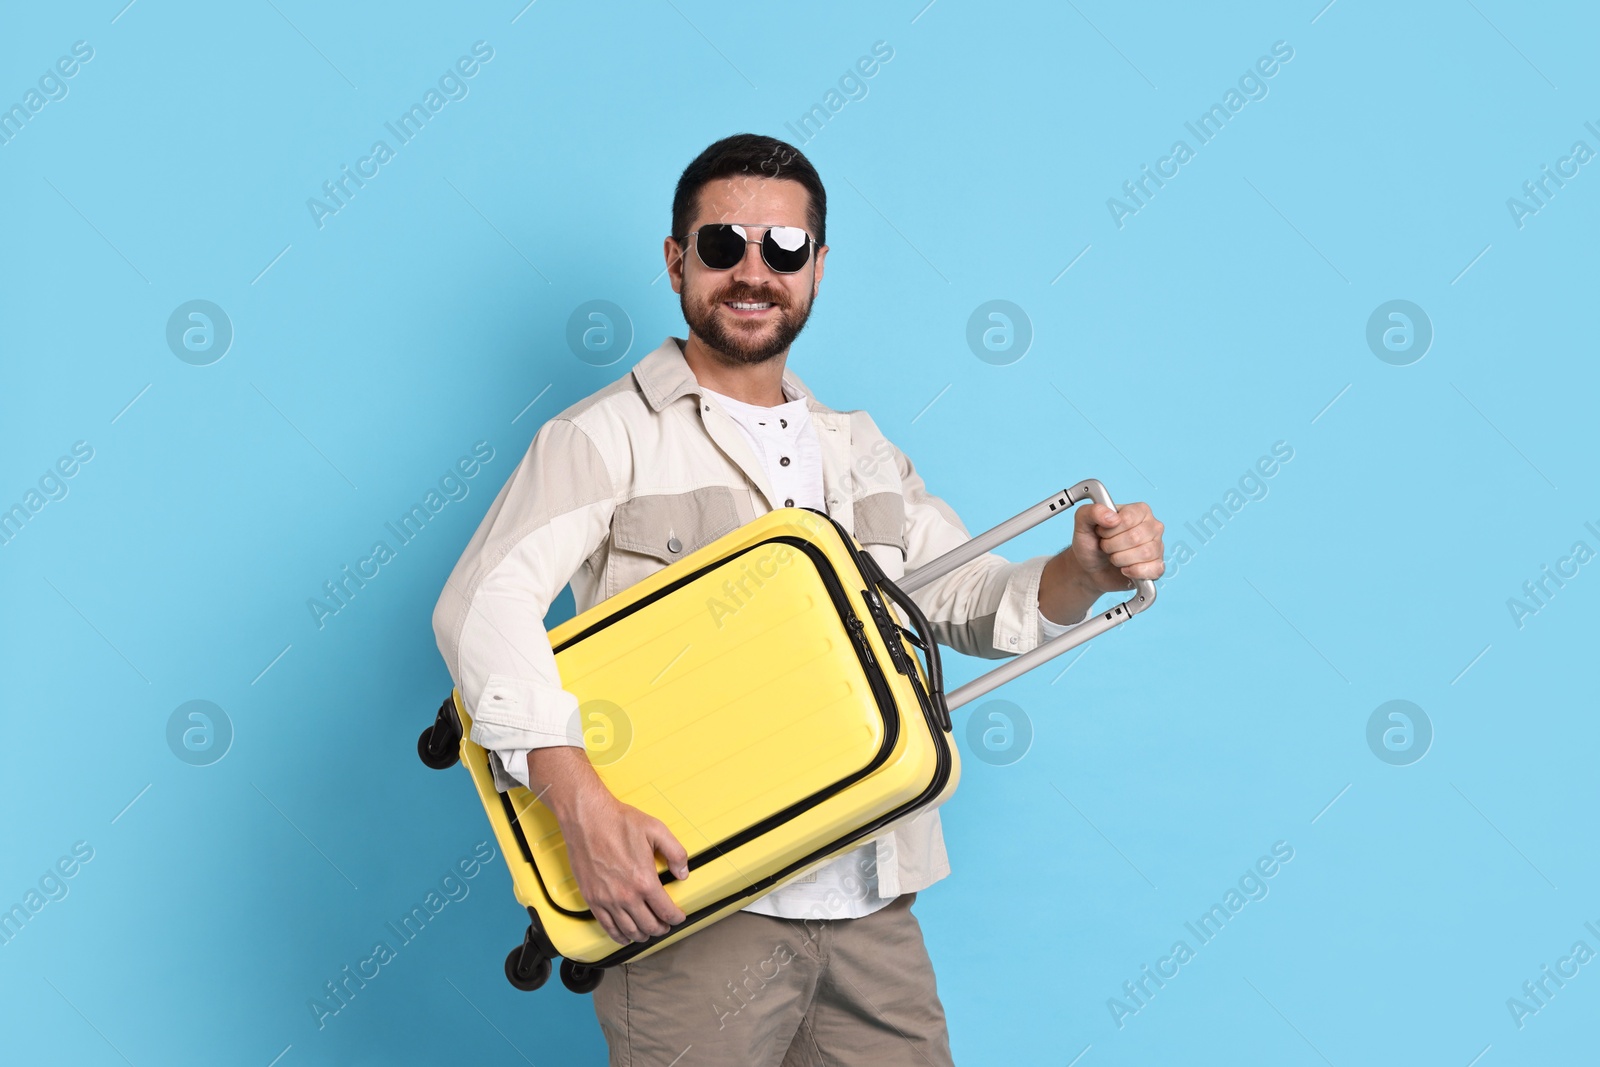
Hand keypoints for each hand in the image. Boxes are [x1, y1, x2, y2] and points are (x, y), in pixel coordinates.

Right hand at [557, 782, 689, 944]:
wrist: (588, 818)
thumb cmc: (618, 822)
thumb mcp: (657, 830)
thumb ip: (676, 853)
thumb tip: (683, 872)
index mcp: (644, 880)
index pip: (666, 910)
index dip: (676, 918)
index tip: (679, 917)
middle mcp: (626, 895)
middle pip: (649, 925)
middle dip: (661, 928)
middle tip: (665, 925)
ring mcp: (607, 899)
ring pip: (629, 930)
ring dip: (643, 935)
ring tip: (648, 932)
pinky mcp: (592, 899)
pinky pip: (607, 927)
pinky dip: (619, 936)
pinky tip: (625, 936)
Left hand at [1069, 501, 1164, 592]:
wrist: (1089, 568)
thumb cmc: (1090, 543)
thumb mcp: (1082, 522)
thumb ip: (1092, 511)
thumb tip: (1113, 518)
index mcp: (1139, 510)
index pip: (1128, 519)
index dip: (1109, 530)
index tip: (1101, 533)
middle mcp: (1152, 526)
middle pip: (1135, 537)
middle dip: (1112, 546)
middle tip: (1106, 547)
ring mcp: (1157, 547)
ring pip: (1145, 553)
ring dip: (1120, 559)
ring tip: (1113, 557)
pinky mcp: (1157, 567)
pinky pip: (1154, 570)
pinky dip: (1134, 572)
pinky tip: (1125, 570)